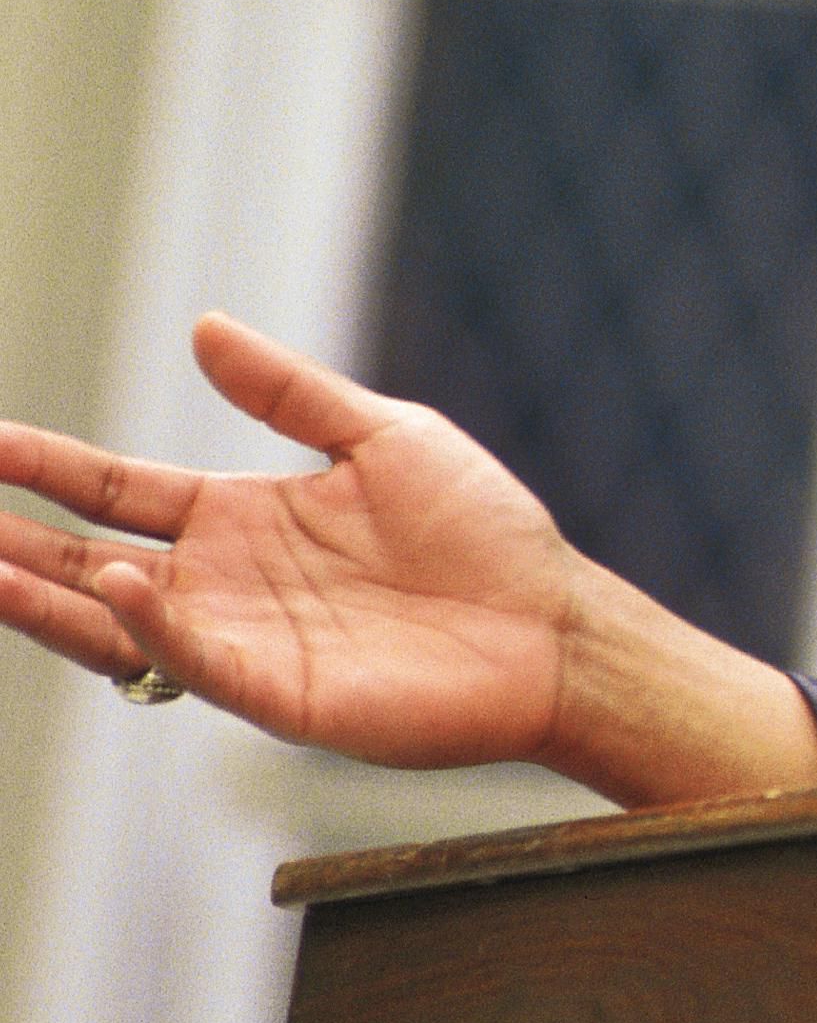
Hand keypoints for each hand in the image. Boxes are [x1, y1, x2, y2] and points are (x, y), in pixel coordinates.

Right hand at [0, 316, 816, 805]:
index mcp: (242, 518)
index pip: (116, 490)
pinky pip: (197, 661)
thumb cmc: (485, 533)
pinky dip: (153, 625)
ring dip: (46, 596)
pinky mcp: (281, 696)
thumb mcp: (384, 436)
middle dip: (13, 540)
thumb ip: (289, 393)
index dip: (44, 467)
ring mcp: (245, 642)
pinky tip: (120, 581)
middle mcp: (225, 583)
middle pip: (88, 559)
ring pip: (116, 622)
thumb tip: (203, 326)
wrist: (555, 624)